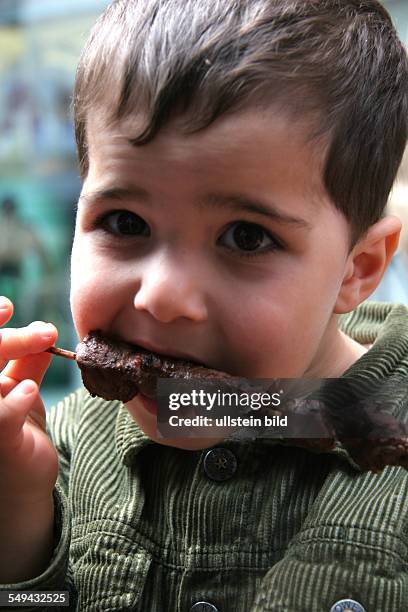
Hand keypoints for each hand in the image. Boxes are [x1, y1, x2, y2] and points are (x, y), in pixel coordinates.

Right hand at [0, 297, 58, 506]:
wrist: (24, 480)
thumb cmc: (18, 432)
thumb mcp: (21, 389)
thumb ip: (28, 360)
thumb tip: (44, 330)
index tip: (7, 307)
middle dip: (6, 338)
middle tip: (41, 330)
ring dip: (12, 354)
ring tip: (43, 348)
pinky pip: (1, 418)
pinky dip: (15, 400)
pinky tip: (29, 390)